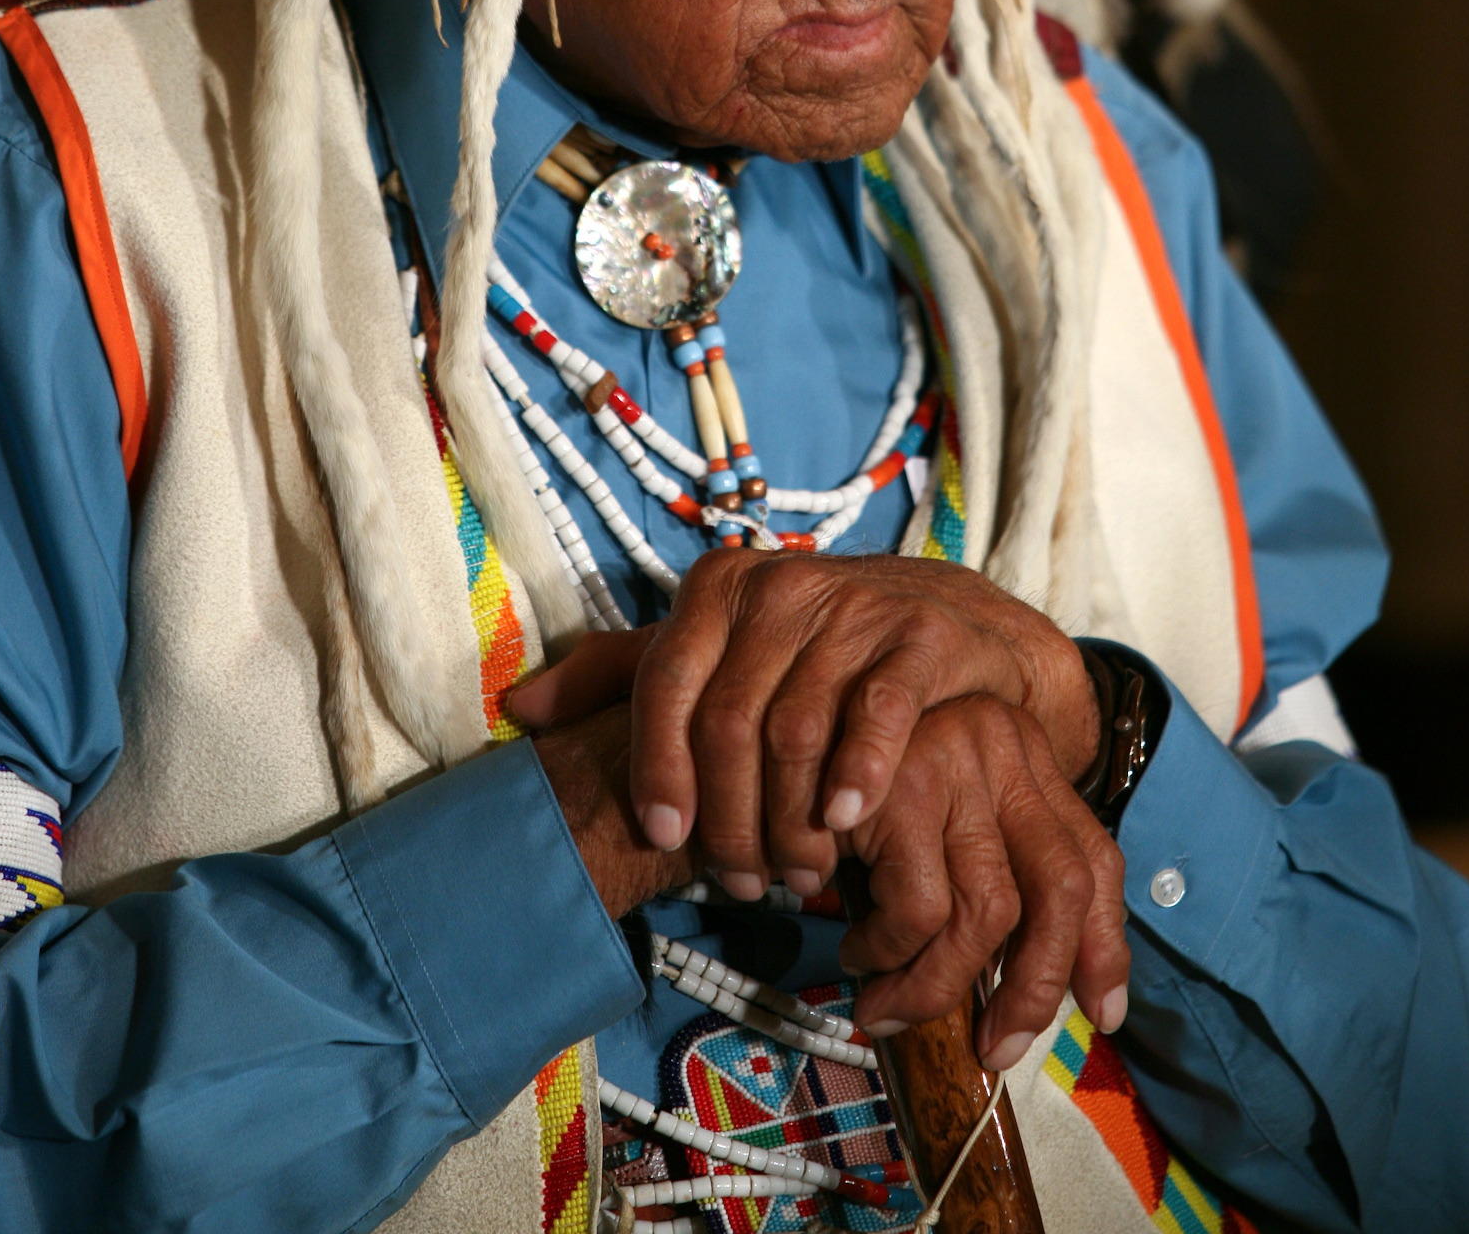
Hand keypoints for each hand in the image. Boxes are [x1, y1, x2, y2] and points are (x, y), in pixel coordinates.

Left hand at [523, 552, 1099, 897]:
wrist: (945, 620)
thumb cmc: (811, 651)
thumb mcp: (717, 650)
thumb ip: (623, 673)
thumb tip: (523, 707)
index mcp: (719, 586)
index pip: (666, 681)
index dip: (658, 766)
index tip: (664, 838)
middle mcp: (780, 586)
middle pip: (730, 722)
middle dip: (731, 817)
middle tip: (743, 883)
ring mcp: (854, 607)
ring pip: (798, 731)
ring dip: (790, 821)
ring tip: (797, 875)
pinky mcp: (919, 637)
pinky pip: (877, 715)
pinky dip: (857, 775)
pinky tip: (847, 822)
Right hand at [840, 693, 1128, 1068]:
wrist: (767, 723)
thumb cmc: (846, 788)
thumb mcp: (932, 815)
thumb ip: (983, 870)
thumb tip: (1027, 992)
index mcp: (1022, 750)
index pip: (1092, 857)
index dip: (1105, 945)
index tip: (1102, 1013)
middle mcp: (1002, 743)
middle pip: (1062, 889)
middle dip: (1036, 988)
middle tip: (996, 1047)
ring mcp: (957, 757)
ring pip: (989, 915)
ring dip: (938, 987)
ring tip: (889, 1004)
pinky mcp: (904, 784)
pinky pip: (921, 911)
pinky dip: (889, 955)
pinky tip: (857, 951)